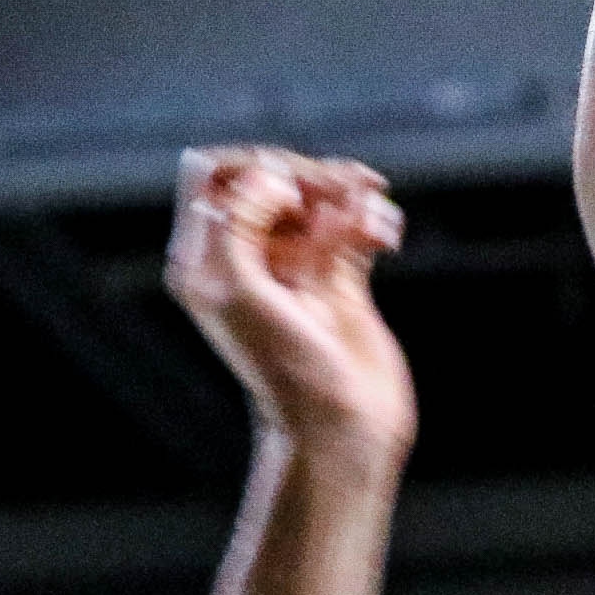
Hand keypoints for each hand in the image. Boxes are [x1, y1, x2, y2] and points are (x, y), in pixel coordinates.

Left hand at [165, 147, 417, 461]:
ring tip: (376, 215)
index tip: (291, 193)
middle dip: (311, 176)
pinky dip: (371, 219)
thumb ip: (240, 224)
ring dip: (349, 194)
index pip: (215, 175)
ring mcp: (295, 267)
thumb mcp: (242, 291)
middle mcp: (246, 257)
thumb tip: (272, 177)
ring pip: (318, 198)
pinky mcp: (339, 281)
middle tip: (345, 194)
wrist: (340, 428)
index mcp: (207, 258)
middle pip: (272, 177)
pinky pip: (353, 225)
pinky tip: (387, 235)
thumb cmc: (285, 370)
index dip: (254, 166)